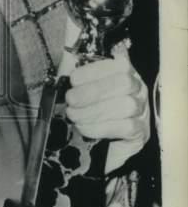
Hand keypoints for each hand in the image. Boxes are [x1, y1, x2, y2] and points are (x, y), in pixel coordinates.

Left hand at [64, 41, 149, 174]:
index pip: (119, 64)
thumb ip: (77, 74)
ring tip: (74, 116)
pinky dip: (100, 127)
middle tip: (71, 100)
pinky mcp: (141, 132)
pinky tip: (84, 128)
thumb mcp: (82, 88)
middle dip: (93, 91)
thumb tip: (65, 62)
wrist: (102, 144)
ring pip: (126, 105)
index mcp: (125, 73)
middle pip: (124, 83)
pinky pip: (126, 127)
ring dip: (94, 111)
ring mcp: (142, 111)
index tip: (73, 80)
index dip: (95, 71)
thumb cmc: (90, 109)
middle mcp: (138, 89)